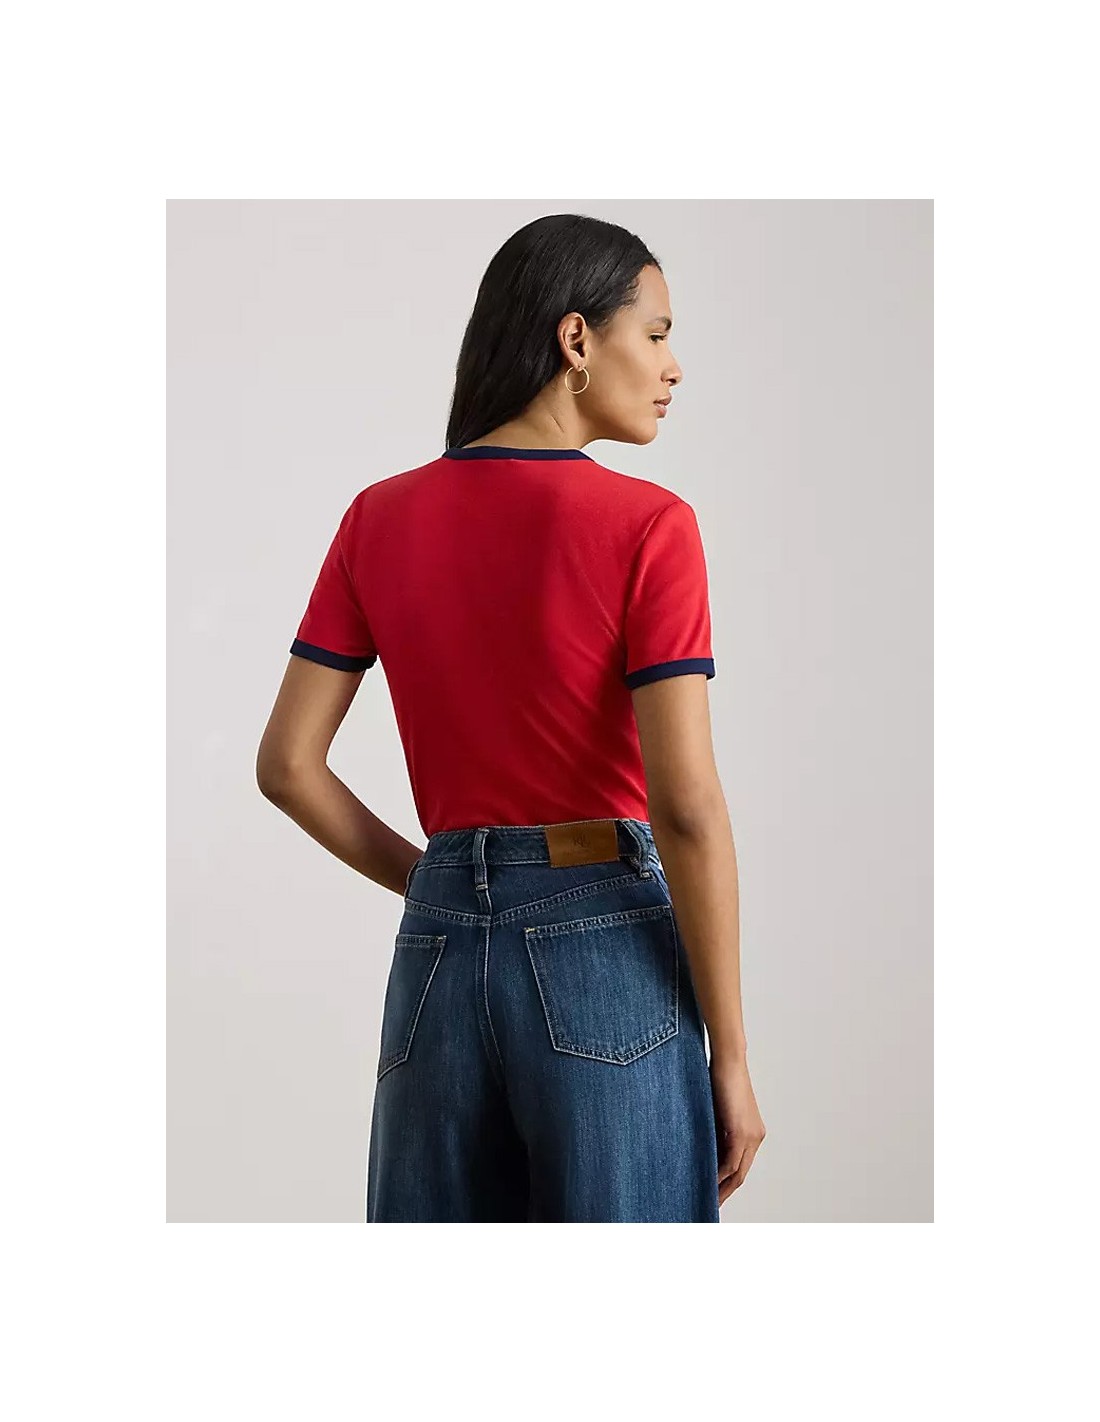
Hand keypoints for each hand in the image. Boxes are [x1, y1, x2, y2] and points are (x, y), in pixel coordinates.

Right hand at [709, 1054, 765, 1206]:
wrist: (728, 1060)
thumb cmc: (718, 1079)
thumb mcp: (717, 1112)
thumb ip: (715, 1131)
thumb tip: (703, 1149)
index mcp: (752, 1133)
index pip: (740, 1166)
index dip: (727, 1183)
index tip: (713, 1193)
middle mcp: (756, 1137)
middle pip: (741, 1175)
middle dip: (725, 1192)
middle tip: (709, 1204)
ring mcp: (751, 1135)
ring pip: (737, 1172)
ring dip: (721, 1187)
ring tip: (706, 1199)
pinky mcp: (742, 1132)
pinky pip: (731, 1162)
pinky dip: (719, 1175)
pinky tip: (707, 1182)